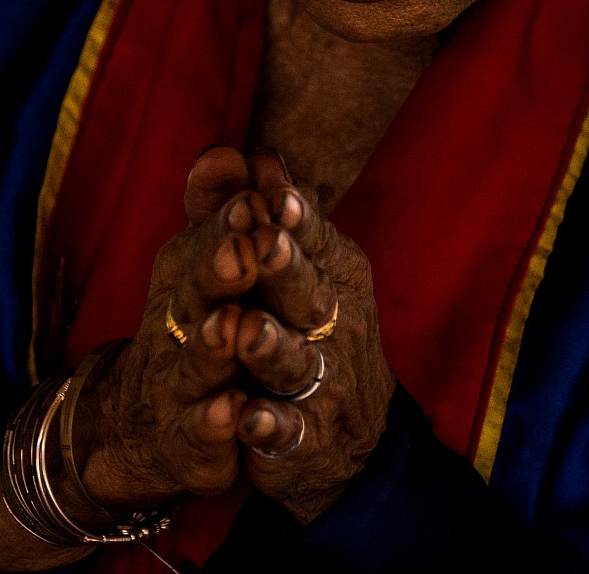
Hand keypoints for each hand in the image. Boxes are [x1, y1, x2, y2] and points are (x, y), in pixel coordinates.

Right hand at [70, 147, 269, 508]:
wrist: (147, 423)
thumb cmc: (191, 326)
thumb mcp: (198, 267)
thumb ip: (216, 211)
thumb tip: (228, 150)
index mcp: (193, 278)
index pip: (214, 241)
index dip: (233, 222)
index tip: (256, 196)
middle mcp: (181, 325)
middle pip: (200, 295)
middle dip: (221, 271)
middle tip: (242, 248)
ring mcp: (183, 386)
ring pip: (200, 363)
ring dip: (215, 345)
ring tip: (234, 324)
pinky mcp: (191, 441)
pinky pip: (203, 433)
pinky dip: (215, 425)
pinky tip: (232, 414)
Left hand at [231, 152, 395, 523]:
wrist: (347, 438)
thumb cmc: (310, 331)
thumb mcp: (290, 272)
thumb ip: (256, 215)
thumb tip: (240, 150)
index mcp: (333, 274)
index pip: (312, 239)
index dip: (293, 217)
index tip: (271, 189)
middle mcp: (335, 323)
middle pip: (307, 293)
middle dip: (285, 268)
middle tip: (263, 242)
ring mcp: (323, 382)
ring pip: (294, 361)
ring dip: (271, 347)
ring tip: (247, 331)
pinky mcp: (306, 438)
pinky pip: (288, 432)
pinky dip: (269, 426)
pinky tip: (248, 421)